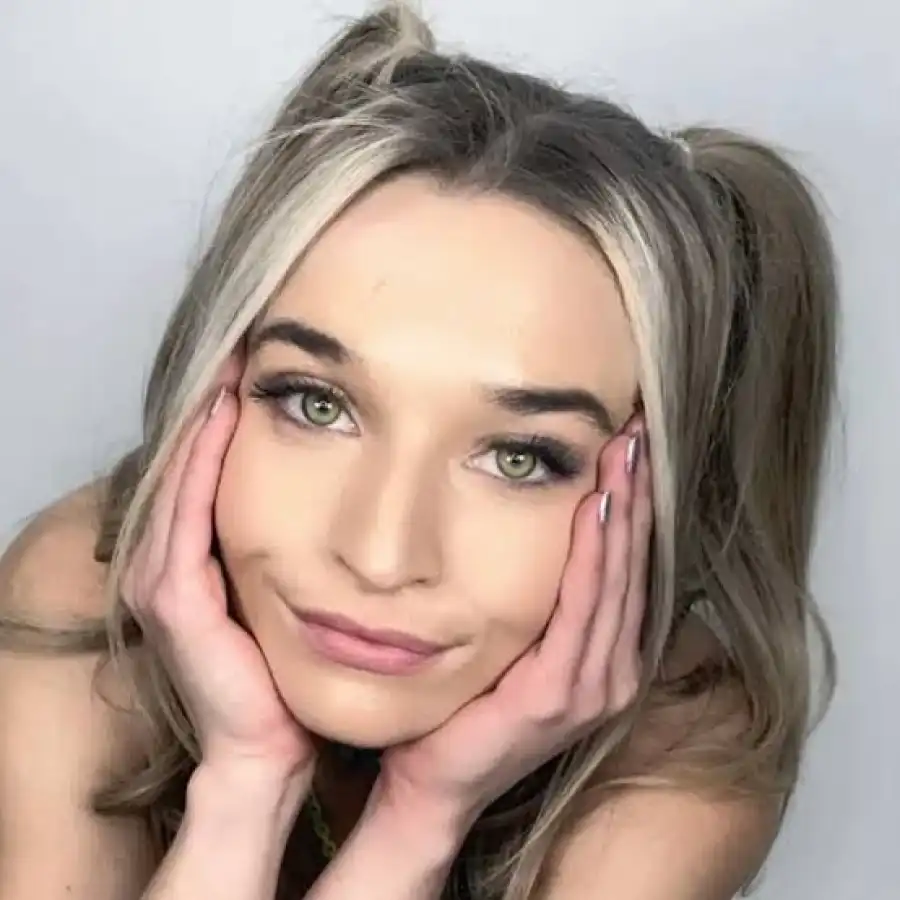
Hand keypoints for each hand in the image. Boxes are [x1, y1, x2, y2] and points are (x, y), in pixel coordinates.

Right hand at [122, 358, 314, 782]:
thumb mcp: (292, 589)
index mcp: (198, 561)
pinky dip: (201, 465)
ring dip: (204, 425)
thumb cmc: (288, 665)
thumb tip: (344, 486)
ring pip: (182, 481)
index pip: (207, 473)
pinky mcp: (175, 601)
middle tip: (240, 347)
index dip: (226, 420)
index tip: (259, 367)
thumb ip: (298, 541)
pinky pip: (187, 516)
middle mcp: (171, 565)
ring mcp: (167, 581)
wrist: (274, 741)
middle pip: (187, 468)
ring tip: (229, 369)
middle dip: (212, 408)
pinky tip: (222, 419)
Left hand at [376, 418, 650, 824]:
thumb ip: (542, 603)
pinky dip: (593, 555)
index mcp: (603, 658)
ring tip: (625, 453)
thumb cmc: (468, 708)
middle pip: (632, 565)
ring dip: (623, 512)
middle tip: (637, 431)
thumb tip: (540, 531)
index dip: (635, 505)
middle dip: (636, 494)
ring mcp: (591, 687)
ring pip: (616, 579)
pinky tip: (596, 509)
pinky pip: (581, 608)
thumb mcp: (515, 645)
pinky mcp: (558, 694)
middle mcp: (611, 672)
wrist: (434, 783)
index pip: (628, 568)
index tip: (632, 446)